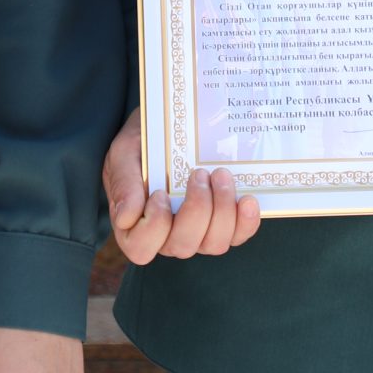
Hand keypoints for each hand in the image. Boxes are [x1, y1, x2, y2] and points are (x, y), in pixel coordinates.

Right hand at [102, 107, 259, 265]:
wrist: (171, 125)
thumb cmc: (144, 142)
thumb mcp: (125, 152)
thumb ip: (124, 182)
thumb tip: (127, 217)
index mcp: (135, 224)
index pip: (140, 247)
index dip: (153, 227)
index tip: (160, 193)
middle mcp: (166, 236)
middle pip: (183, 246)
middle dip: (197, 211)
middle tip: (201, 174)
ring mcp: (197, 233)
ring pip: (213, 244)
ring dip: (223, 212)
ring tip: (222, 176)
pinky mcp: (223, 224)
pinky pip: (237, 236)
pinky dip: (246, 222)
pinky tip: (248, 200)